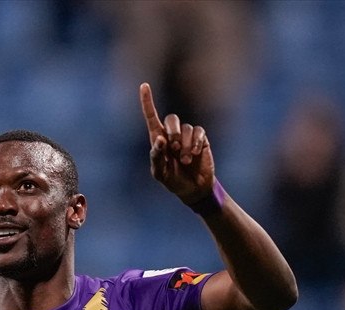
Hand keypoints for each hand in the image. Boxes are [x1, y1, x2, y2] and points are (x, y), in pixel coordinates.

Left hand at [139, 82, 215, 205]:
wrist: (193, 188)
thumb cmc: (173, 180)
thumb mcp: (160, 173)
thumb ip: (156, 157)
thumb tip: (160, 139)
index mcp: (158, 139)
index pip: (151, 116)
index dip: (147, 101)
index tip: (144, 86)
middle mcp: (172, 134)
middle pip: (171, 119)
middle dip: (173, 132)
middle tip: (174, 149)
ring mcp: (187, 135)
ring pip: (186, 128)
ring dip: (184, 145)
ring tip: (185, 160)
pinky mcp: (201, 139)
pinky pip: (198, 132)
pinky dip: (195, 143)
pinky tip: (194, 154)